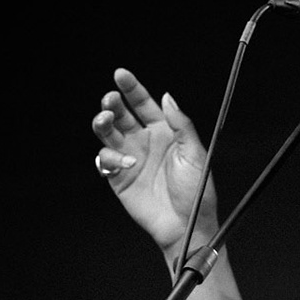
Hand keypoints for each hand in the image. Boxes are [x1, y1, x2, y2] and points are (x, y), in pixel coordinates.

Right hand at [91, 68, 218, 256]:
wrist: (186, 225)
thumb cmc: (196, 192)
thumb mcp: (195, 153)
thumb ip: (180, 124)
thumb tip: (167, 97)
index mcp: (164, 132)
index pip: (143, 104)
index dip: (131, 88)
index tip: (121, 74)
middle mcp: (144, 142)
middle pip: (121, 114)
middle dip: (112, 103)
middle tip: (111, 100)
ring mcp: (130, 159)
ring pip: (108, 133)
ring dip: (103, 123)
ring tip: (106, 120)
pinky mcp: (119, 178)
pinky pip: (106, 160)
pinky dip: (110, 158)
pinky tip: (125, 163)